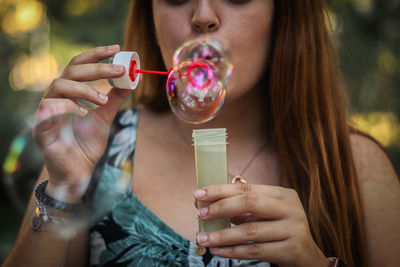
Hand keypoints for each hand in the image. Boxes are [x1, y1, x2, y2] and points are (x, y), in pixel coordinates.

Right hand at [33, 45, 130, 200]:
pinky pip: (48, 109)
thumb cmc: (87, 143)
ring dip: (85, 89)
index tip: (116, 48)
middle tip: (119, 71)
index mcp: (70, 92)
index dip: (96, 54)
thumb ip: (115, 98)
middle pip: (71, 70)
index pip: (80, 64)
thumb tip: (133, 79)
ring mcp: (47, 110)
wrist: (79, 171)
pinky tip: (84, 113)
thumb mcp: (105, 117)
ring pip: (59, 85)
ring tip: (103, 100)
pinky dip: (67, 106)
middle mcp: (57, 96)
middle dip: (97, 68)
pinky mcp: (41, 127)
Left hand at [194, 183, 329, 266]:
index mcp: (283, 194)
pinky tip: (217, 250)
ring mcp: (293, 229)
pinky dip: (232, 251)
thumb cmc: (279, 230)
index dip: (221, 190)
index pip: (247, 188)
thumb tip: (207, 205)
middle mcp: (290, 209)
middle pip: (250, 203)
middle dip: (221, 208)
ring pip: (250, 231)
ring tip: (202, 238)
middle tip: (201, 215)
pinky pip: (254, 251)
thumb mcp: (266, 214)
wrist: (307, 256)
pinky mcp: (291, 250)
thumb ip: (243, 209)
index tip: (198, 195)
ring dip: (222, 235)